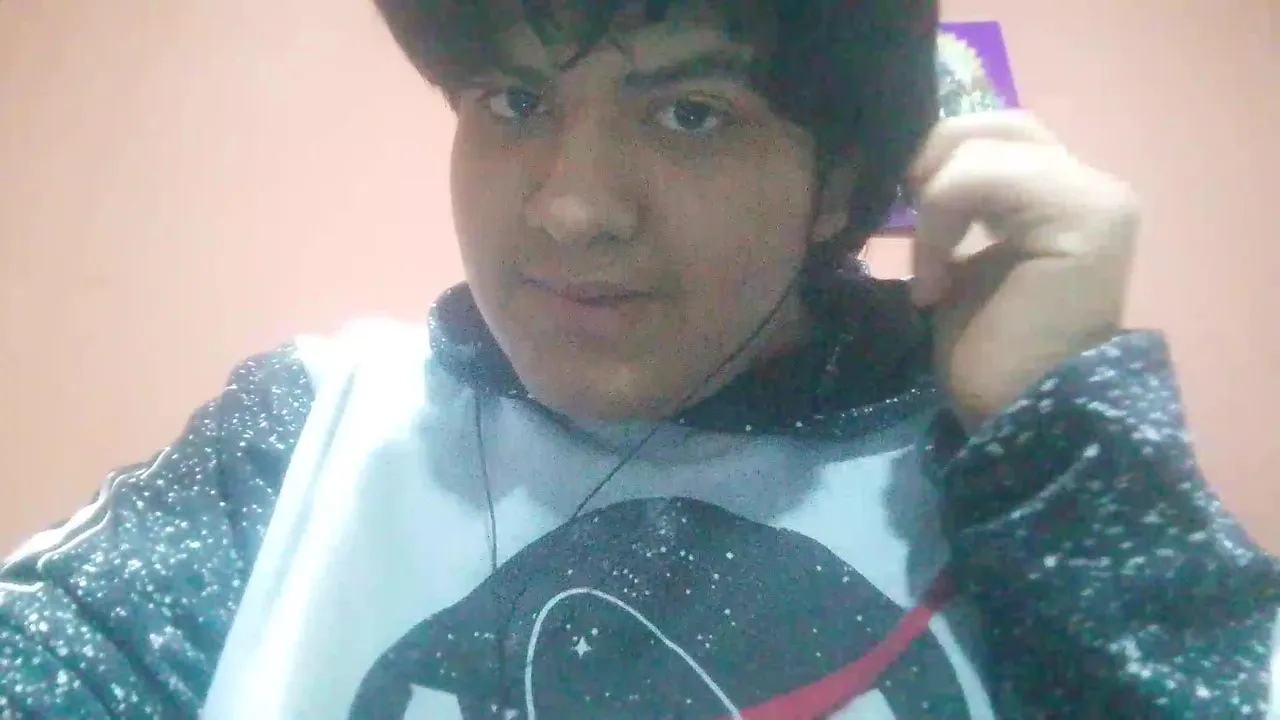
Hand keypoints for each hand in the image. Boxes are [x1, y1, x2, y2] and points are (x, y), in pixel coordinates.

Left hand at [908, 111, 1138, 431]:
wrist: (1020, 417)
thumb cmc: (987, 355)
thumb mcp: (958, 262)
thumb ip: (952, 208)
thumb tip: (902, 164)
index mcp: (1061, 192)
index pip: (988, 135)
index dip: (931, 160)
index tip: (895, 218)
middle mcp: (1090, 183)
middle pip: (989, 124)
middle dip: (929, 164)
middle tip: (900, 224)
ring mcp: (1094, 196)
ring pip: (981, 145)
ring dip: (932, 201)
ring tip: (926, 268)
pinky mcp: (1085, 215)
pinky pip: (982, 176)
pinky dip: (940, 221)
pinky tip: (935, 282)